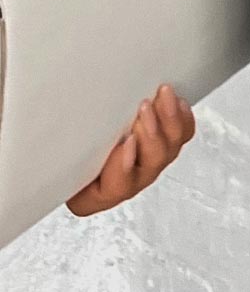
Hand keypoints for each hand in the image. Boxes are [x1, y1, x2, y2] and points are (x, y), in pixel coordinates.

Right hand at [65, 84, 195, 216]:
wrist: (84, 138)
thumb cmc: (65, 151)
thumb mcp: (58, 154)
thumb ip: (56, 149)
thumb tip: (25, 134)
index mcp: (94, 195)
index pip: (114, 188)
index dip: (122, 168)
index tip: (125, 144)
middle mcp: (125, 182)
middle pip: (148, 167)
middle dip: (149, 136)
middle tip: (142, 110)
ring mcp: (148, 164)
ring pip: (168, 150)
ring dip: (167, 122)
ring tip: (161, 97)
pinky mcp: (165, 143)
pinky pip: (181, 135)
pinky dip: (181, 118)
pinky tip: (176, 101)